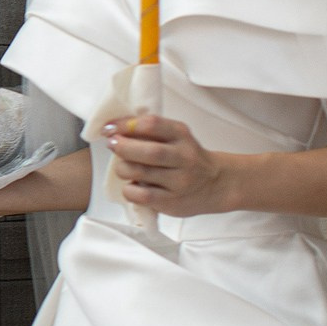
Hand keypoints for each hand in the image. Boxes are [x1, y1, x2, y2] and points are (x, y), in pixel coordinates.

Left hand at [105, 114, 230, 214]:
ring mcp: (179, 181)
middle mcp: (184, 157)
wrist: (217, 183)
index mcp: (181, 134)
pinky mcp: (172, 202)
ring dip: (122, 168)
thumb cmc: (187, 157)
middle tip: (112, 145)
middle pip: (147, 151)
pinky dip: (129, 190)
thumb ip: (149, 131)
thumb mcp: (176, 137)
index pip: (151, 124)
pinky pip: (141, 195)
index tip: (109, 128)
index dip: (125, 125)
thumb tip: (112, 128)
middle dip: (122, 147)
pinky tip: (132, 185)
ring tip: (123, 167)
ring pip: (140, 173)